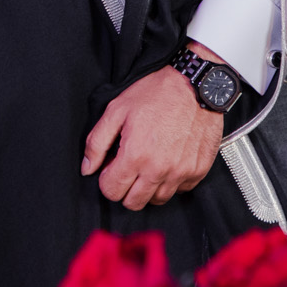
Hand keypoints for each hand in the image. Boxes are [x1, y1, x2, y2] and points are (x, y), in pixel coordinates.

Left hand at [82, 44, 225, 210]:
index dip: (106, 180)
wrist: (195, 83)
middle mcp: (160, 170)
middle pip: (134, 203)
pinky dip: (171, 181)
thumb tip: (87, 169)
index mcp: (136, 155)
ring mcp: (182, 172)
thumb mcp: (116, 110)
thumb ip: (97, 143)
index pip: (112, 191)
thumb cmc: (156, 93)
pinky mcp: (198, 170)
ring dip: (148, 187)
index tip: (111, 167)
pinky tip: (167, 162)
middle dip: (125, 189)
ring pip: (157, 200)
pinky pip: (180, 190)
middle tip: (127, 168)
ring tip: (148, 164)